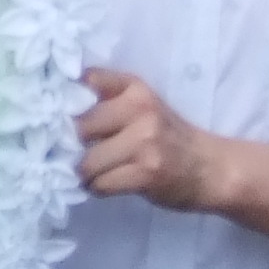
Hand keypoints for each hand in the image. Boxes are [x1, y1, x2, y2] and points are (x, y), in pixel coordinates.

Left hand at [75, 68, 228, 208]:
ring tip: (96, 173)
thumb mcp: (143, 106)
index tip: (60, 114)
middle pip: (80, 127)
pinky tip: (108, 184)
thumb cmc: (169, 137)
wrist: (211, 169)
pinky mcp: (146, 173)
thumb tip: (56, 109)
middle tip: (80, 153)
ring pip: (87, 161)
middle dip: (73, 145)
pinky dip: (97, 188)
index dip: (69, 100)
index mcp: (135, 89)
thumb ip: (108, 100)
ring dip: (85, 173)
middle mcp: (139, 110)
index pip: (88, 80)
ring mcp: (144, 142)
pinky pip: (101, 184)